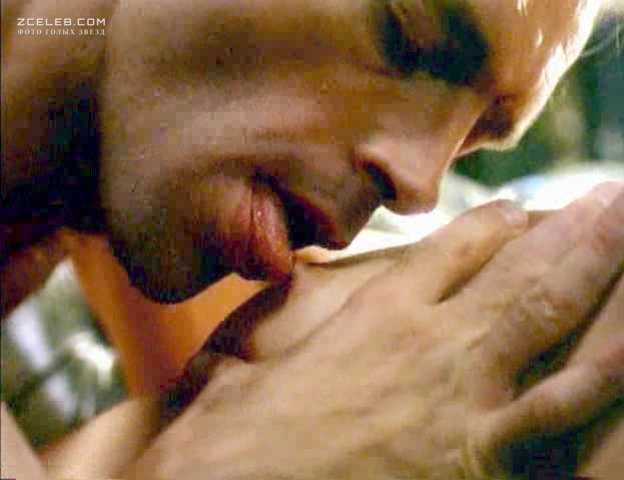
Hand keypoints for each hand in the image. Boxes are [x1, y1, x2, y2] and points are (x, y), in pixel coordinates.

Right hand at [130, 183, 623, 479]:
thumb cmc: (233, 437)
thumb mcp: (251, 366)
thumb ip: (280, 335)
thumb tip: (265, 314)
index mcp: (375, 316)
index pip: (448, 253)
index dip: (489, 227)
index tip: (517, 210)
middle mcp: (427, 343)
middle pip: (519, 274)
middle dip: (575, 233)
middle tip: (615, 198)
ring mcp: (461, 398)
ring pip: (549, 320)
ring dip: (600, 274)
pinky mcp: (478, 461)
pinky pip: (559, 410)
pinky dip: (601, 374)